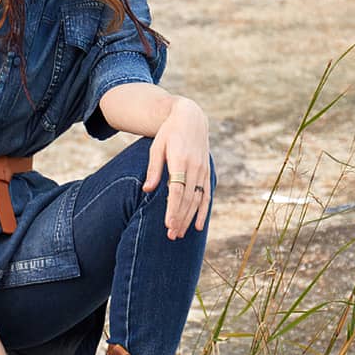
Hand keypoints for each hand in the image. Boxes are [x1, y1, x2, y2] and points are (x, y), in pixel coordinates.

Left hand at [143, 96, 210, 239]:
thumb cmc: (169, 134)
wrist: (191, 118)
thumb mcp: (156, 147)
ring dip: (189, 218)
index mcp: (181, 160)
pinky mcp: (207, 172)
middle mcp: (195, 167)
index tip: (168, 223)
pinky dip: (203, 211)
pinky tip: (198, 226)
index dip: (173, 208)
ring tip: (179, 234)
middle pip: (188, 198)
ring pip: (198, 200)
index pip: (177, 189)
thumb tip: (146, 190)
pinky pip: (207, 195)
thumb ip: (153, 169)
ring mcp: (203, 170)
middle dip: (180, 218)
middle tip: (171, 236)